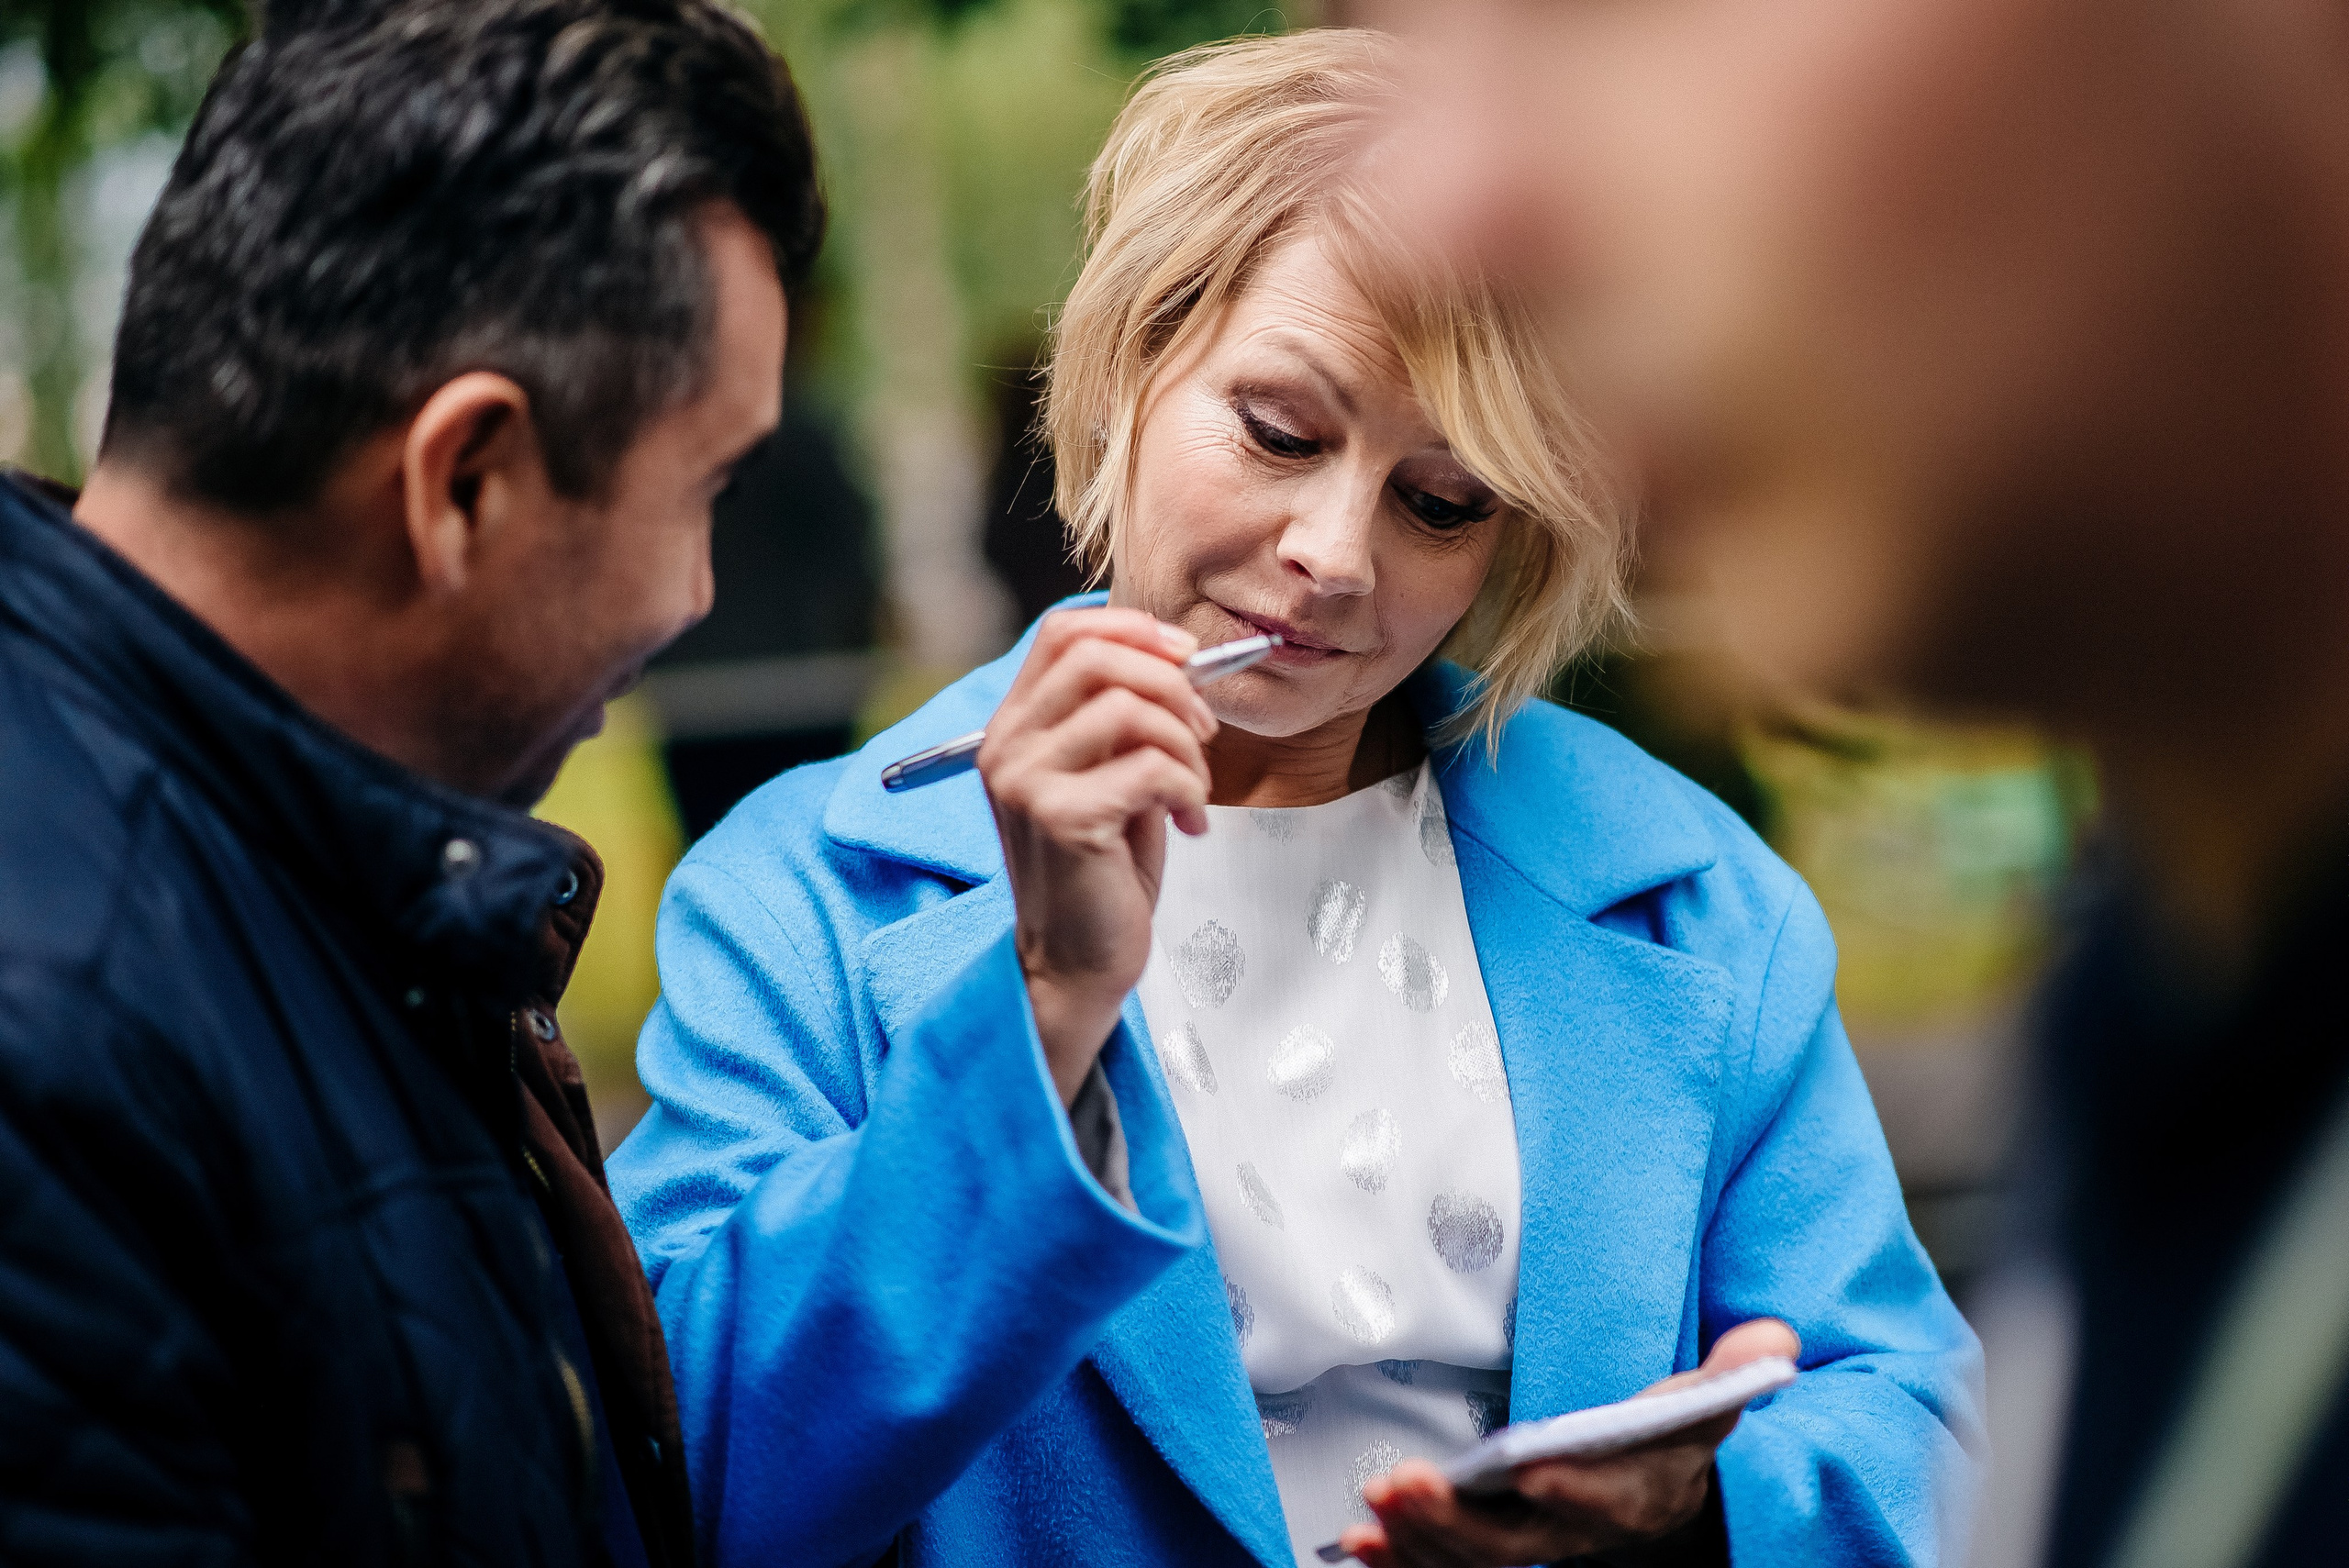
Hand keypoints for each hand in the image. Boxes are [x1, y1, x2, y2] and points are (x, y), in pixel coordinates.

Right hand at [981, 607, 1216, 1103]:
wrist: (1079, 962)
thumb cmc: (1102, 872)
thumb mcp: (1110, 774)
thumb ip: (1125, 718)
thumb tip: (1181, 660)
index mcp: (1015, 728)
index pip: (1063, 632)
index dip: (1134, 629)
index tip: (1187, 657)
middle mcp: (1008, 747)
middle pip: (1097, 657)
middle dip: (1173, 686)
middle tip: (1203, 732)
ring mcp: (1026, 781)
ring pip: (1129, 708)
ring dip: (1186, 745)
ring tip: (1194, 790)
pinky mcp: (1060, 818)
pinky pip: (1150, 767)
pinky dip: (1190, 788)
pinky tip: (1190, 823)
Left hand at [1342, 1319, 1800, 1567]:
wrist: (1650, 1499)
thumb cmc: (1669, 1443)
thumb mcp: (1707, 1407)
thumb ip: (1734, 1377)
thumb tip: (1775, 1341)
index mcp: (1634, 1496)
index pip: (1606, 1499)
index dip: (1574, 1489)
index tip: (1535, 1468)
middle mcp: (1575, 1532)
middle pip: (1518, 1540)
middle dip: (1460, 1521)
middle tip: (1408, 1484)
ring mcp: (1527, 1544)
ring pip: (1472, 1557)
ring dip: (1420, 1538)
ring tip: (1374, 1508)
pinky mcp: (1486, 1548)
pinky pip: (1442, 1565)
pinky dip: (1402, 1558)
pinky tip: (1360, 1542)